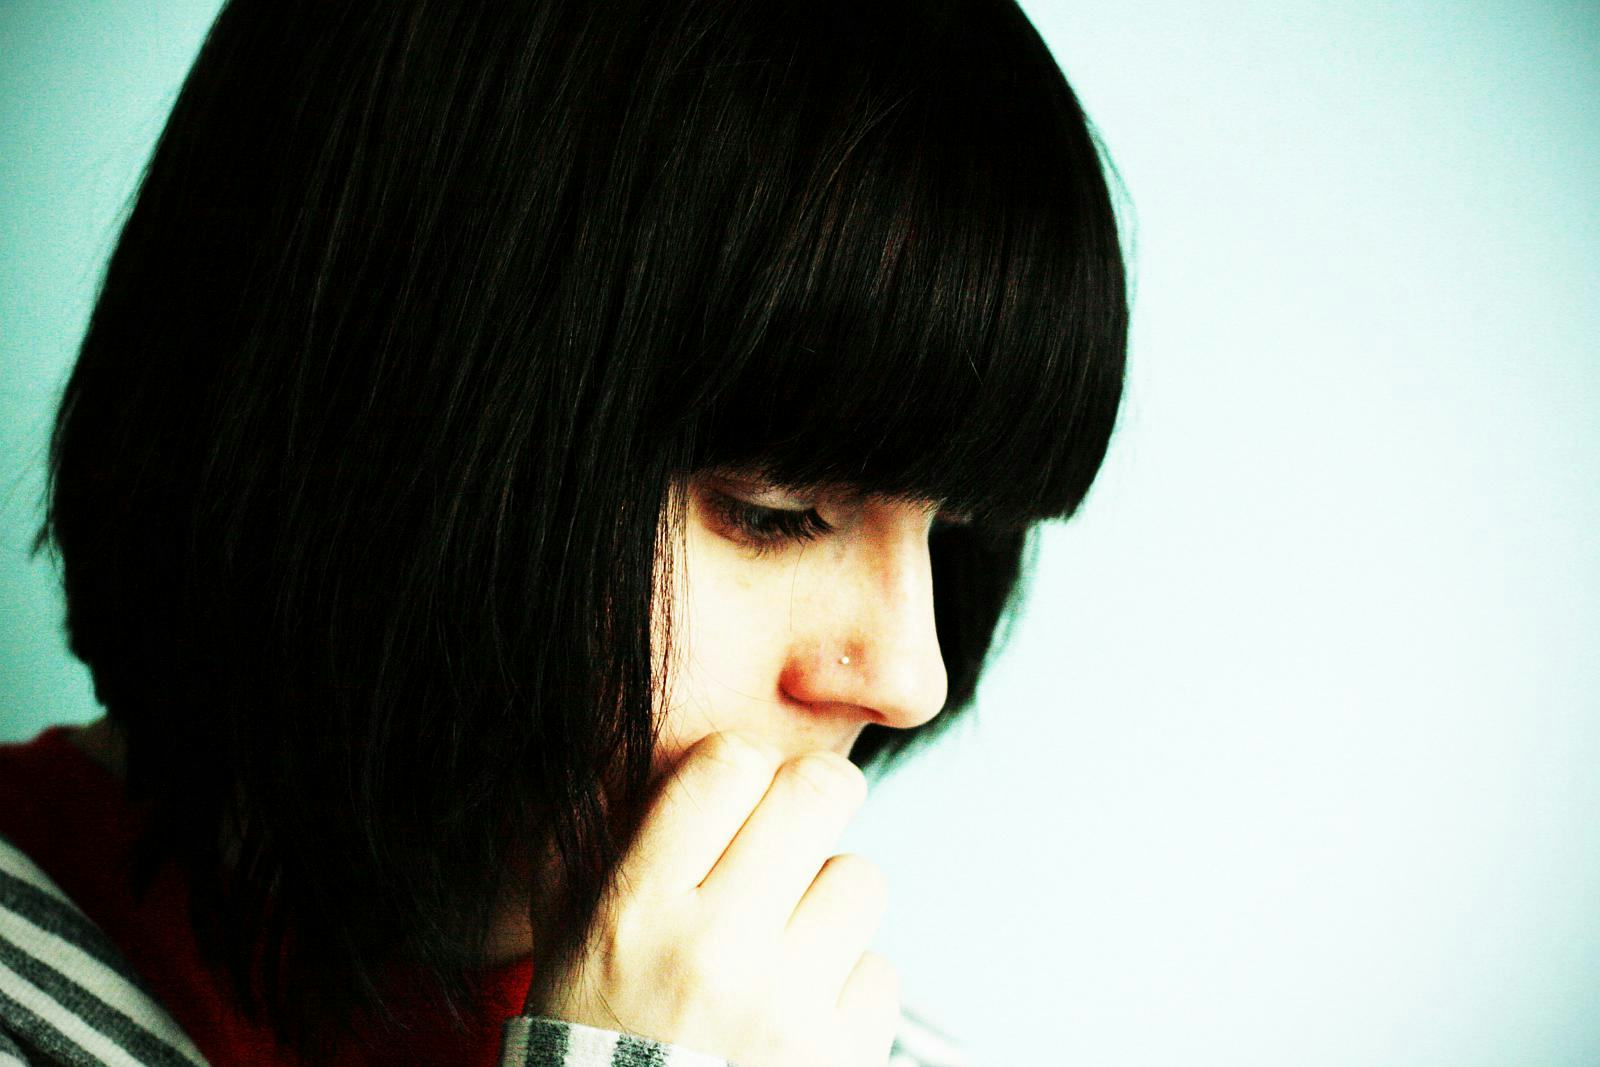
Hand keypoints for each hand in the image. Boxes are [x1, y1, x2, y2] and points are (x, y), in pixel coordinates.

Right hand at [526, 731, 898, 1066]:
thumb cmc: (596, 1047)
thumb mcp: (562, 943)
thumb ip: (585, 846)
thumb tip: (623, 755)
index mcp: (637, 910)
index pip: (728, 763)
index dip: (741, 767)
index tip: (736, 797)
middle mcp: (715, 951)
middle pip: (820, 793)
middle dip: (816, 796)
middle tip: (800, 824)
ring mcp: (785, 1006)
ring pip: (859, 878)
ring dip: (828, 901)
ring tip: (785, 942)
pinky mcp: (839, 1055)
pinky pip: (879, 969)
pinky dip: (846, 984)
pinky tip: (800, 1009)